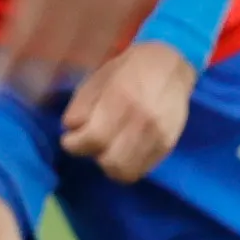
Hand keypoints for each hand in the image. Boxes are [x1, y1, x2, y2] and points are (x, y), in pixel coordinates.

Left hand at [59, 39, 194, 182]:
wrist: (170, 66)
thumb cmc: (127, 70)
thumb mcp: (96, 80)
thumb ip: (81, 106)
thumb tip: (71, 129)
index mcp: (122, 101)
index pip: (93, 139)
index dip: (74, 144)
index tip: (69, 139)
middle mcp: (144, 122)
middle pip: (111, 163)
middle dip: (93, 155)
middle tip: (90, 143)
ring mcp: (159, 136)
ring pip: (128, 172)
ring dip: (111, 164)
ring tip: (107, 147)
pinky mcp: (168, 145)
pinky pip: (142, 169)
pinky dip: (128, 164)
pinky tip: (122, 148)